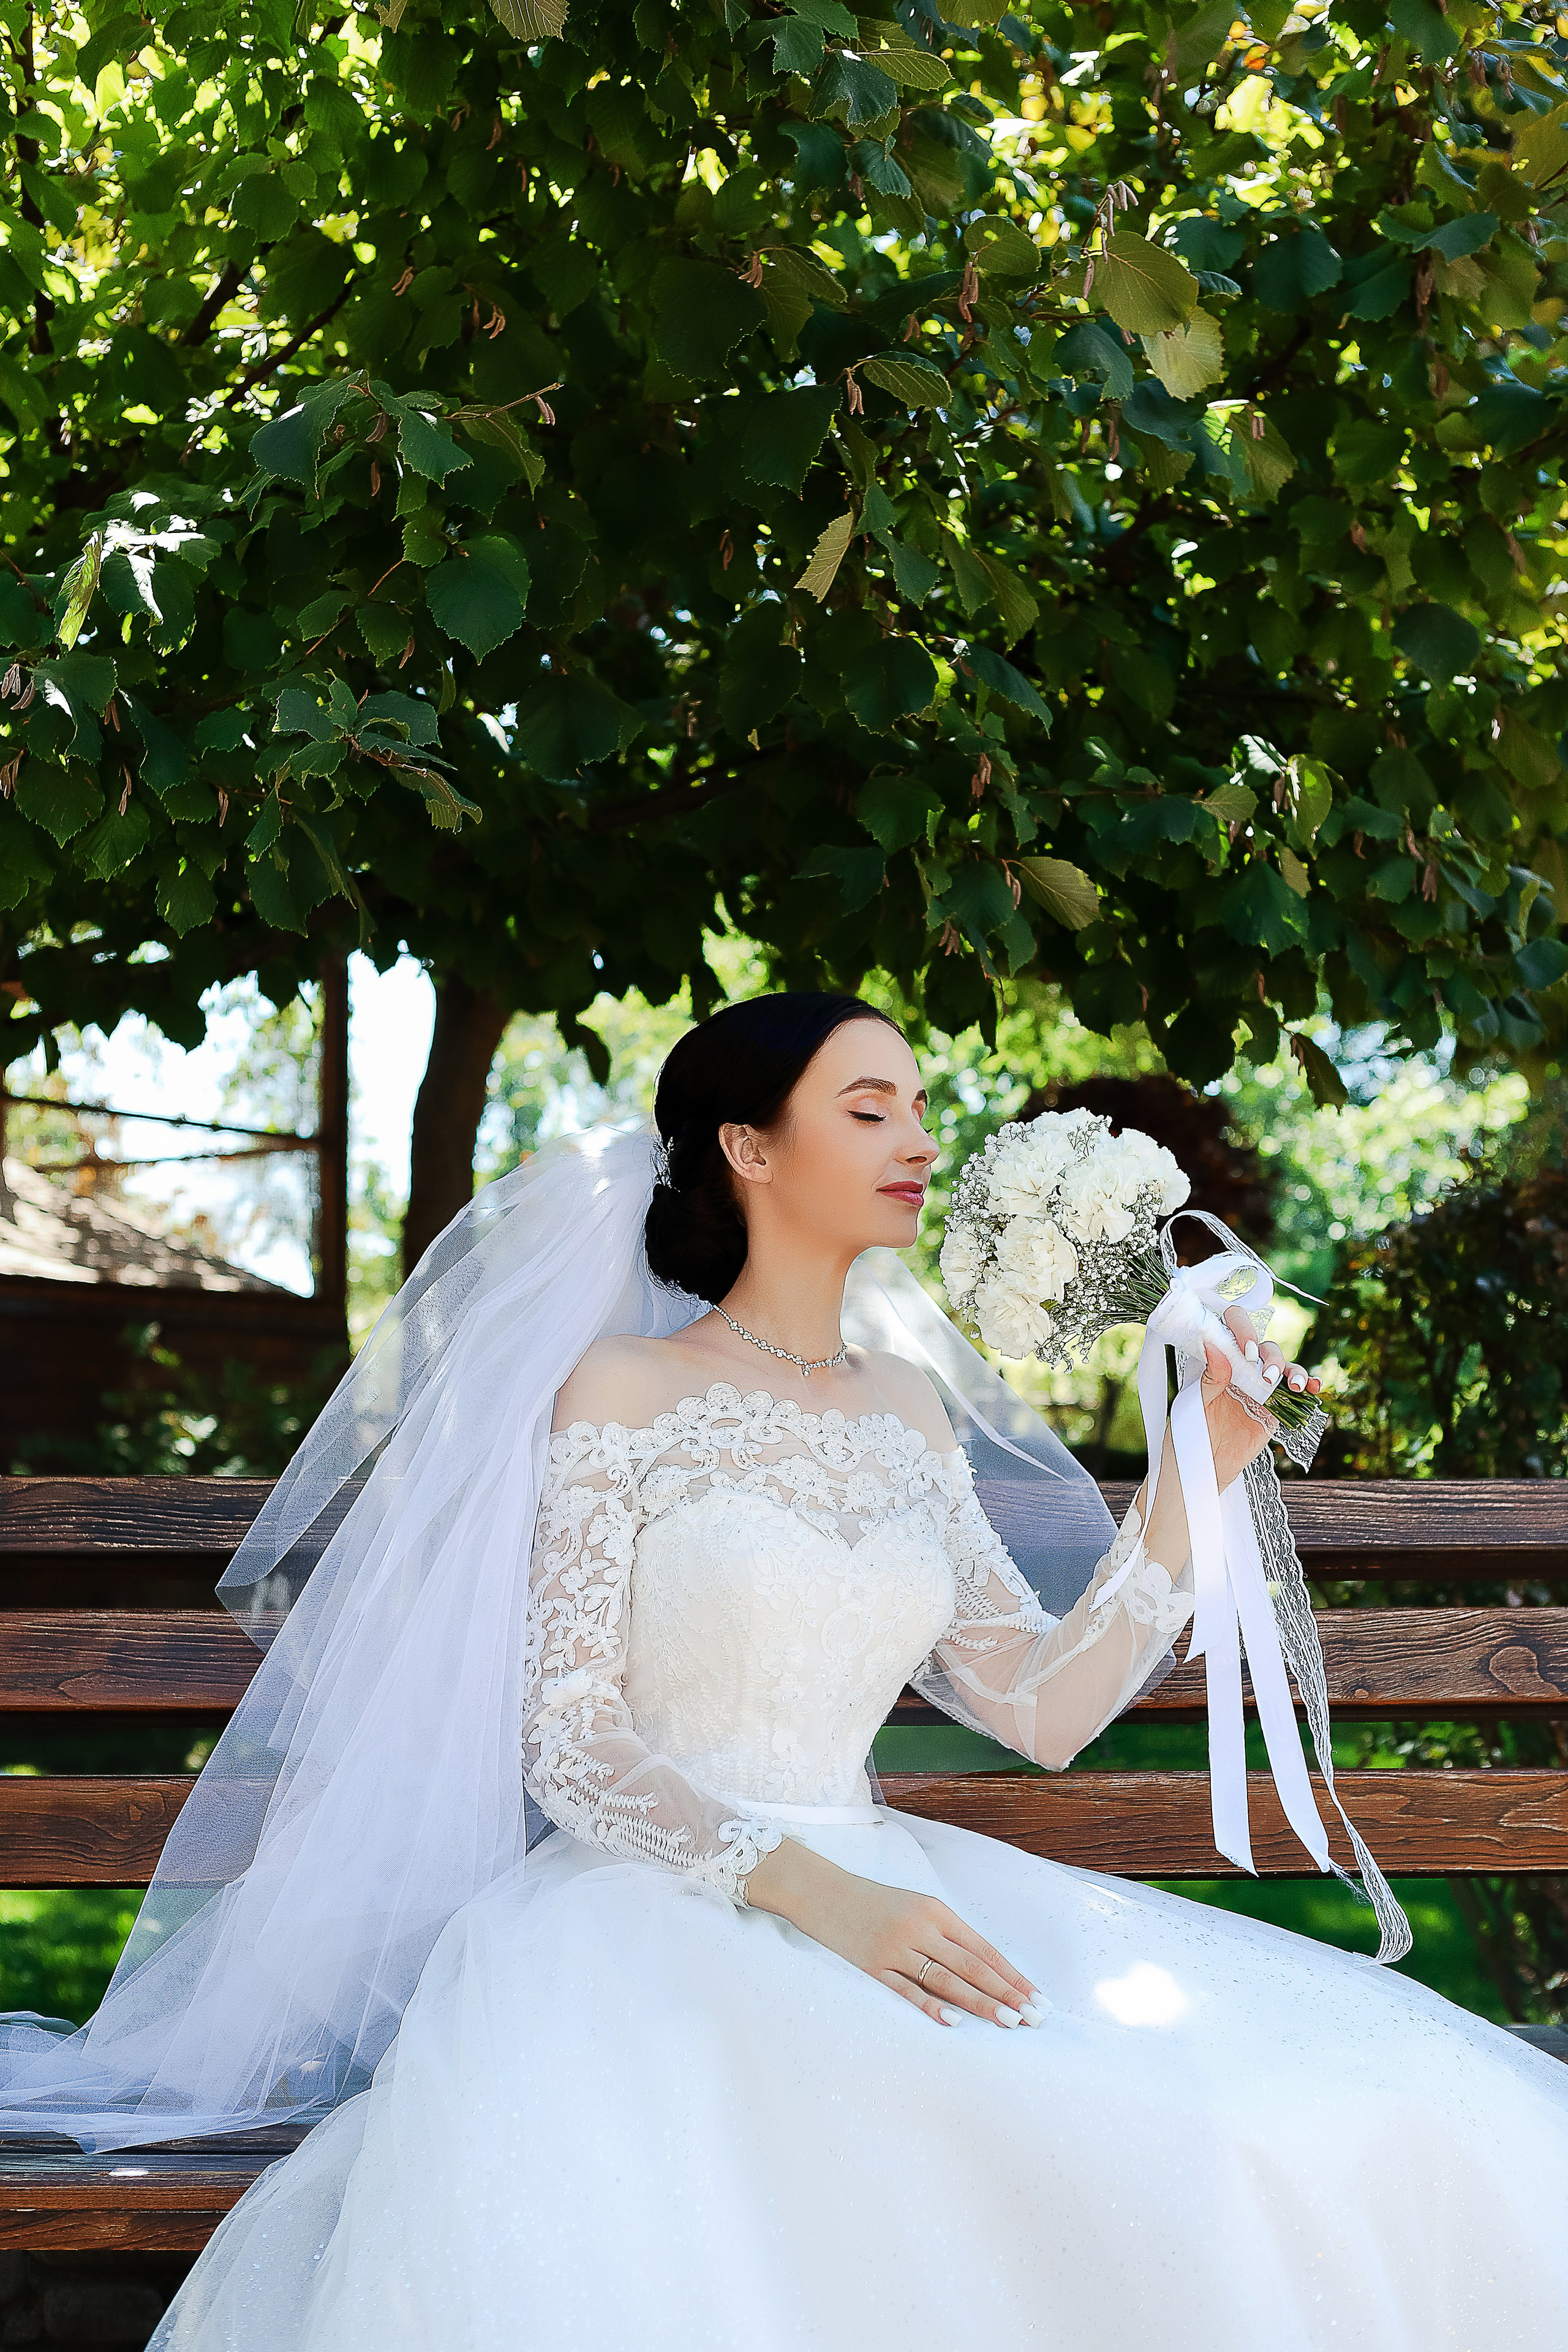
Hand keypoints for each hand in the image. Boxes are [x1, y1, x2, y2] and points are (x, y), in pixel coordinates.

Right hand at [743, 1837, 1044, 2026]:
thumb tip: (983, 1971)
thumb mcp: (914, 1907)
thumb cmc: (873, 1901)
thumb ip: (945, 1935)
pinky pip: (907, 1990)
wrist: (820, 1890)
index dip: (1012, 1975)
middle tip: (1035, 2018)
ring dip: (981, 2003)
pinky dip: (932, 2006)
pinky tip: (955, 2021)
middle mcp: (920, 1927)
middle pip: (972, 1966)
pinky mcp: (872, 1966)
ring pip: (946, 1980)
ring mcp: (895, 1948)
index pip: (983, 1949)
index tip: (1037, 1998)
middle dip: (1007, 1993)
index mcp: (935, 1911)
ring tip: (1009, 2022)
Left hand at [1140, 1306, 1321, 1569]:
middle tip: (1265, 1374)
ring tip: (1295, 1384)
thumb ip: (1209, 1376)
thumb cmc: (1189, 1433)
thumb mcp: (1194, 1404)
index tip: (1246, 1348)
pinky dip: (1307, 1385)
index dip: (1243, 1329)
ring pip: (1283, 1367)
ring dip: (1293, 1369)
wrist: (1202, 1468)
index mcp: (1218, 1361)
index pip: (1232, 1330)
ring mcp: (1259, 1388)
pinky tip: (1313, 1387)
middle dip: (1270, 1356)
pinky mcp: (1274, 1409)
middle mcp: (1241, 1370)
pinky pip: (1294, 1393)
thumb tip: (1212, 1343)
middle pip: (1264, 1347)